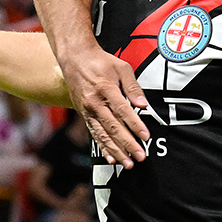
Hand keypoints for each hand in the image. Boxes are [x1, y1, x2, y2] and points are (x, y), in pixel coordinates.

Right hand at [56, 33, 149, 168]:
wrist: (75, 58)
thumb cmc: (101, 62)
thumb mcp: (121, 67)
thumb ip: (133, 87)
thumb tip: (143, 105)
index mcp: (106, 89)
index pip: (123, 111)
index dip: (135, 125)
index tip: (146, 137)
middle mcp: (95, 103)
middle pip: (113, 127)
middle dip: (128, 144)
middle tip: (140, 157)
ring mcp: (88, 110)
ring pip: (103, 134)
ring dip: (116, 151)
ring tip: (128, 163)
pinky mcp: (84, 115)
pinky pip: (95, 134)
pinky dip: (103, 147)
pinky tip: (111, 158)